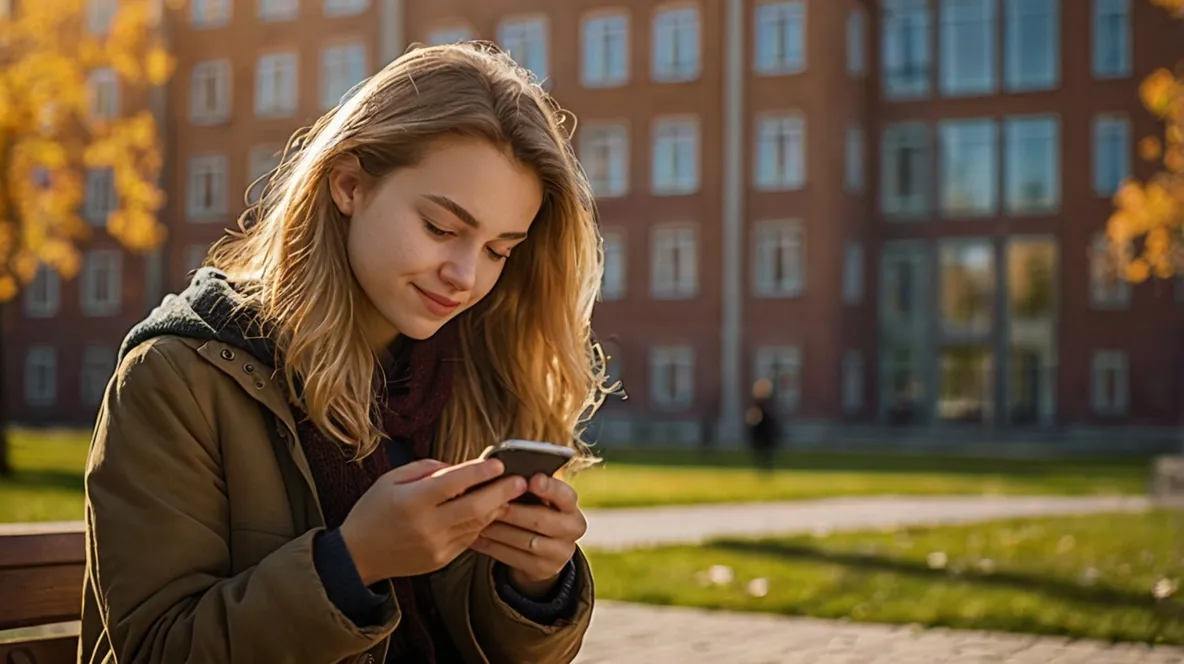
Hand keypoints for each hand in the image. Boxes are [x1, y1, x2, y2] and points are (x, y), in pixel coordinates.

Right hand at [339, 458, 528, 585]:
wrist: (359, 555)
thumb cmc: (374, 510)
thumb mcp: (391, 479)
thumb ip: (426, 469)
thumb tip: (459, 467)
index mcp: (412, 501)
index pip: (453, 483)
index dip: (479, 472)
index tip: (500, 464)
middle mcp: (427, 525)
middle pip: (475, 507)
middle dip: (502, 492)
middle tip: (521, 481)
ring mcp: (436, 546)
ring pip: (477, 524)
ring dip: (497, 508)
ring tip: (513, 493)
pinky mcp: (442, 559)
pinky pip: (470, 538)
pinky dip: (482, 522)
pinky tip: (491, 510)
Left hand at [471, 474, 586, 598]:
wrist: (543, 551)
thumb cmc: (534, 511)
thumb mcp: (539, 499)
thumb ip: (527, 487)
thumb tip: (502, 474)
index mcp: (571, 506)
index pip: (565, 495)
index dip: (549, 488)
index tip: (531, 480)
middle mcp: (572, 529)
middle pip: (541, 520)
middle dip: (512, 511)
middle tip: (489, 502)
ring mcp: (560, 553)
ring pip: (524, 540)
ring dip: (497, 529)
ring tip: (475, 519)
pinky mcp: (544, 570)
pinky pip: (513, 557)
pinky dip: (491, 546)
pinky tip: (475, 538)